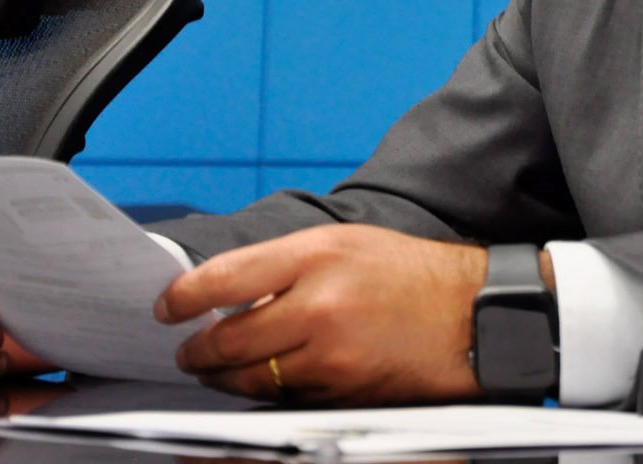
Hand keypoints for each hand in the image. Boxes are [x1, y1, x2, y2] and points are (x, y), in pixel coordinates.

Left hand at [155, 223, 490, 402]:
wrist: (475, 314)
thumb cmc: (412, 274)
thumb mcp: (347, 243)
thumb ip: (287, 264)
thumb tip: (230, 291)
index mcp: (317, 255)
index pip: (225, 279)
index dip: (184, 297)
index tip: (166, 308)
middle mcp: (319, 305)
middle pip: (230, 340)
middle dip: (199, 352)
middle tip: (187, 353)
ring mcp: (331, 356)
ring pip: (253, 379)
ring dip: (226, 379)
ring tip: (217, 372)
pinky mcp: (345, 393)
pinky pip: (288, 400)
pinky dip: (271, 395)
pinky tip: (267, 384)